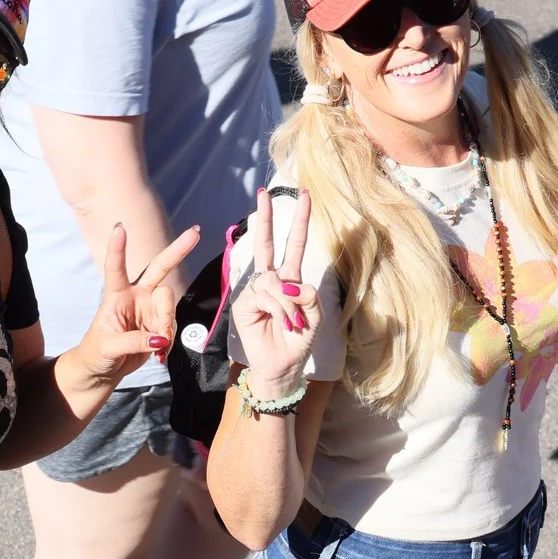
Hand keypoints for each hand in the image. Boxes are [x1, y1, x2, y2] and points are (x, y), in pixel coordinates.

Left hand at [67, 222, 201, 387]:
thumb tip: (160, 339)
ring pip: (169, 306)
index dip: (117, 248)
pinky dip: (169, 343)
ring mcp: (150, 309)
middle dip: (178, 251)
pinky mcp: (159, 325)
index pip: (116, 268)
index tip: (119, 227)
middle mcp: (136, 296)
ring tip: (159, 347)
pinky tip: (159, 354)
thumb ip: (134, 341)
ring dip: (167, 325)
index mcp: (116, 295)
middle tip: (196, 233)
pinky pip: (173, 328)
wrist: (103, 370)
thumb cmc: (97, 353)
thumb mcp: (108, 347)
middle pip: (160, 268)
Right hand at [226, 188, 311, 397]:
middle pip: (267, 243)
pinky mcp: (243, 304)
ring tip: (292, 322)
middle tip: (264, 192)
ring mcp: (254, 292)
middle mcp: (271, 281)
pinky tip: (280, 321)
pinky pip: (263, 295)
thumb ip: (308, 295)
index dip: (299, 222)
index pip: (294, 245)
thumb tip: (288, 283)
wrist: (283, 367)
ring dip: (287, 302)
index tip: (304, 195)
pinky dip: (277, 307)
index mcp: (290, 280)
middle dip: (267, 217)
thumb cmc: (298, 342)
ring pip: (272, 280)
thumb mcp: (314, 317)